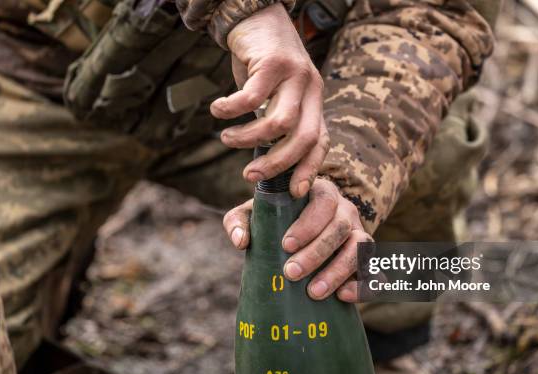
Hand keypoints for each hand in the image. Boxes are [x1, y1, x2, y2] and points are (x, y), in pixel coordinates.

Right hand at [211, 3, 328, 197]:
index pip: (319, 142)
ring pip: (278, 121)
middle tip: (250, 175)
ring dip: (248, 138)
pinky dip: (232, 110)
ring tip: (226, 138)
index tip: (293, 193)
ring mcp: (296, 75)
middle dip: (276, 163)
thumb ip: (276, 123)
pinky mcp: (274, 62)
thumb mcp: (277, 96)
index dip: (309, 169)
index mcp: (314, 103)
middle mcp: (311, 91)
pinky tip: (218, 110)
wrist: (259, 17)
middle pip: (302, 137)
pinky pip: (252, 97)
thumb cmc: (263, 65)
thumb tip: (264, 163)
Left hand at [223, 179, 372, 301]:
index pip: (323, 202)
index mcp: (322, 193)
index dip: (308, 224)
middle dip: (317, 252)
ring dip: (339, 270)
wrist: (298, 237)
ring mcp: (359, 234)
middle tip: (291, 273)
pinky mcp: (366, 260)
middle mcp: (346, 211)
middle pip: (340, 227)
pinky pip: (374, 270)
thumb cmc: (274, 221)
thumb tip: (240, 241)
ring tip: (314, 292)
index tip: (286, 245)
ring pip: (361, 247)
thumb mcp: (253, 215)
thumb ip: (239, 221)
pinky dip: (365, 283)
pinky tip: (344, 297)